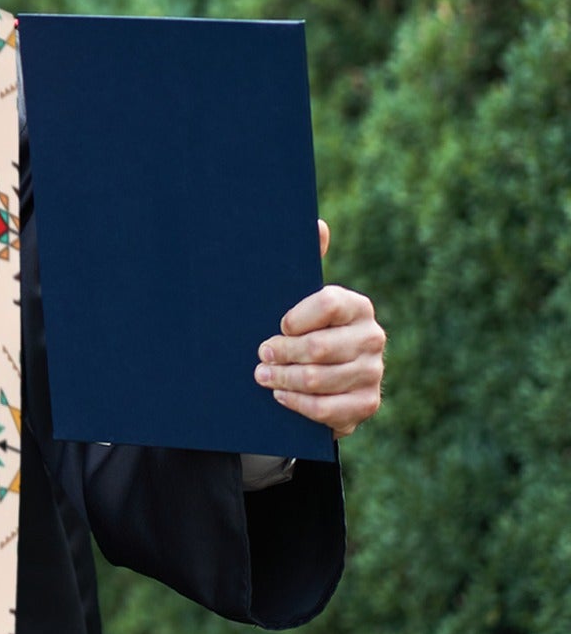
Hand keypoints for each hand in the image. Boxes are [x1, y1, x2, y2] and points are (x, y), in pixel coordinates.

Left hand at [254, 220, 384, 437]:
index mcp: (357, 306)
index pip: (327, 303)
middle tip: (260, 355)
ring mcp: (372, 373)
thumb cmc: (303, 330)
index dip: (295, 317)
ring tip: (262, 376)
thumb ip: (307, 262)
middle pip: (319, 347)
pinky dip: (298, 404)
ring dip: (283, 379)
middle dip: (281, 353)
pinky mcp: (366, 404)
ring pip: (319, 379)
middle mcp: (372, 337)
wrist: (321, 379)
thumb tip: (317, 224)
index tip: (277, 325)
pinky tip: (281, 396)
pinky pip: (327, 409)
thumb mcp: (299, 298)